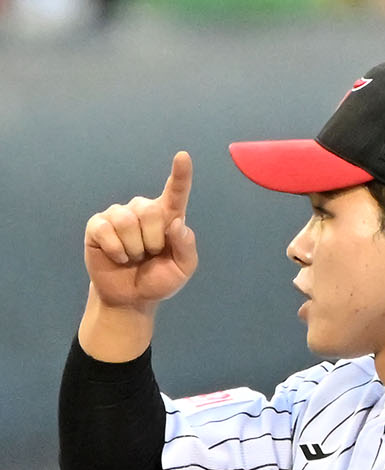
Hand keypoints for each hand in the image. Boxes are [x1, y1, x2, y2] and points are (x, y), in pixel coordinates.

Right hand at [84, 151, 197, 310]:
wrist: (130, 298)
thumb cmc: (157, 280)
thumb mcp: (181, 270)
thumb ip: (186, 248)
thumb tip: (177, 223)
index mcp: (167, 217)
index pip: (175, 193)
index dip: (180, 175)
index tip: (183, 157)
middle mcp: (142, 210)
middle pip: (149, 211)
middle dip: (153, 241)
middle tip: (149, 255)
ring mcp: (118, 215)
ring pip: (127, 222)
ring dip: (134, 249)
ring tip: (134, 257)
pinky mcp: (98, 225)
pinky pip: (108, 232)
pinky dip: (116, 251)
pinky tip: (118, 258)